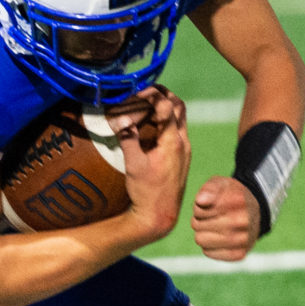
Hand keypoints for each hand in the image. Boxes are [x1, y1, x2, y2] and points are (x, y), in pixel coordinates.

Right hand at [124, 99, 191, 242]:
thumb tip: (120, 119)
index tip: (136, 91)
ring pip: (180, 117)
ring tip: (146, 103)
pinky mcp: (182, 156)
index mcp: (173, 142)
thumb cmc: (147, 192)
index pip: (166, 106)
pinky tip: (151, 124)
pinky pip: (177, 130)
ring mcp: (184, 149)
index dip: (152, 94)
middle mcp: (183, 142)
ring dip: (166, 106)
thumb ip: (128, 138)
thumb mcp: (133, 164)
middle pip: (178, 106)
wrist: (160, 215)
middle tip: (144, 90)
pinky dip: (166, 120)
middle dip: (163, 94)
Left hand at [190, 176, 260, 260]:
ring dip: (203, 233)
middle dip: (199, 219)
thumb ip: (209, 188)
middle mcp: (243, 221)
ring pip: (200, 240)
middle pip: (196, 225)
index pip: (199, 210)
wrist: (253, 213)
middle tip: (212, 216)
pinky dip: (209, 246)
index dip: (199, 207)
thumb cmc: (231, 196)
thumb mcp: (221, 183)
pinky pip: (208, 252)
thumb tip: (201, 201)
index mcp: (238, 201)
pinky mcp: (240, 254)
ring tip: (214, 226)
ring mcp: (243, 240)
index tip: (209, 205)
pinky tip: (219, 238)